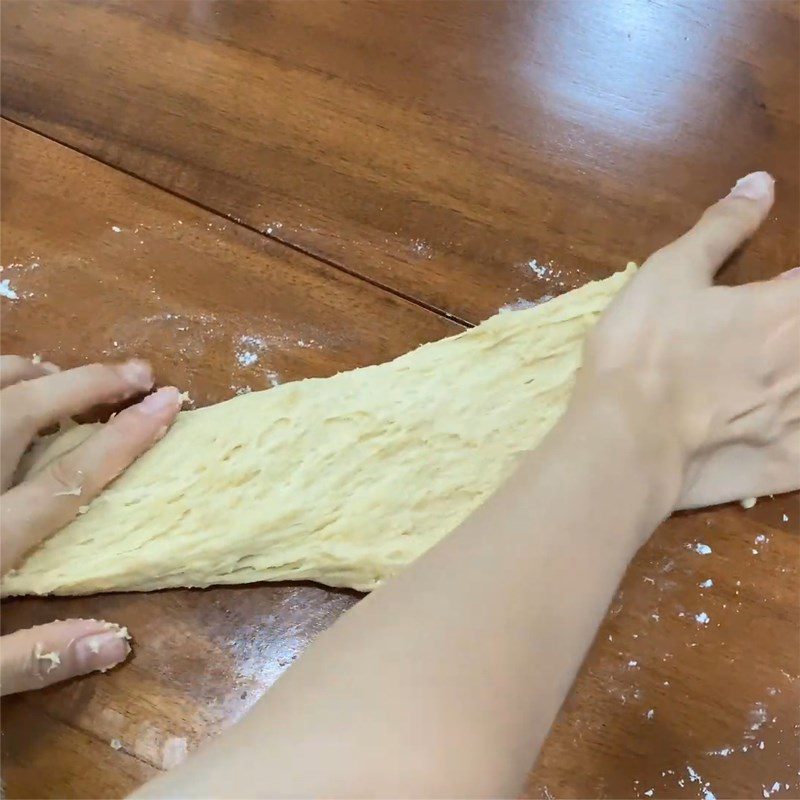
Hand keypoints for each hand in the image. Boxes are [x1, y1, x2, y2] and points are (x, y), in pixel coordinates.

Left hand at [0, 356, 181, 693]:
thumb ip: (30, 658)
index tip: (170, 401)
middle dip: (90, 385)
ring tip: (70, 372)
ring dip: (34, 374)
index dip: (125, 438)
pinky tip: (4, 381)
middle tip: (140, 371)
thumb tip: (118, 643)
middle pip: (27, 414)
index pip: (70, 479)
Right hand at [577, 171, 798, 508]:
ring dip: (794, 382)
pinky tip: (782, 428)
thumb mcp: (670, 273)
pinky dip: (796, 437)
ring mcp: (798, 418)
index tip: (777, 294)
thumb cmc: (643, 347)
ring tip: (768, 379)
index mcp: (786, 313)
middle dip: (790, 335)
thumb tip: (762, 182)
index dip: (792, 290)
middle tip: (761, 340)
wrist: (623, 436)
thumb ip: (722, 227)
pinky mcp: (785, 462)